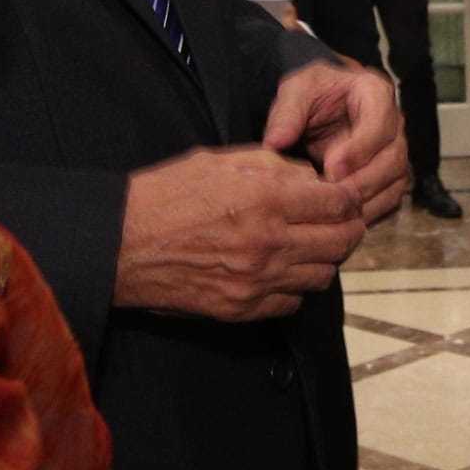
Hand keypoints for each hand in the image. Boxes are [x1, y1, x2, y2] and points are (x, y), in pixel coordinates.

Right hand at [114, 146, 366, 321]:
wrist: (120, 243)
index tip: (343, 198)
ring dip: (322, 260)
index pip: (339, 203)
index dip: (348, 199)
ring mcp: (257, 281)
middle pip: (341, 243)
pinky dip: (295, 287)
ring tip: (305, 246)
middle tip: (336, 222)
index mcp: (265, 198)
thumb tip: (313, 179)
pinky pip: (293, 302)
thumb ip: (274, 167)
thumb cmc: (165, 196)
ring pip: (323, 276)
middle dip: (346, 230)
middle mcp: (268, 243)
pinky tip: (279, 271)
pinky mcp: (242, 308)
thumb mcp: (221, 161)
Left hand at [262, 58, 406, 222]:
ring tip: (336, 210)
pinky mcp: (391, 175)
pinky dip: (372, 210)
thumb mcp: (296, 91)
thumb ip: (286, 112)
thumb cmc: (313, 95)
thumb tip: (276, 142)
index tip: (331, 168)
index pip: (378, 124)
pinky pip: (391, 198)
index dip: (358, 149)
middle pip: (393, 158)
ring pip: (395, 181)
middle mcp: (393, 123)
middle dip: (364, 180)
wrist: (324, 107)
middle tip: (334, 197)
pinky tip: (344, 218)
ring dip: (368, 199)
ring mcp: (395, 151)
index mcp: (374, 93)